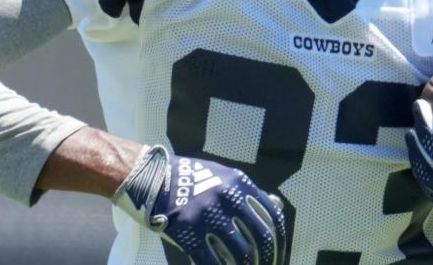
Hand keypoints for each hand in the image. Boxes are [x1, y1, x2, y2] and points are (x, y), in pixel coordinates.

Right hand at [113, 145, 286, 264]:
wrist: (152, 178)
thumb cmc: (192, 179)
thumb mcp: (224, 177)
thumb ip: (250, 193)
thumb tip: (277, 206)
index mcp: (240, 183)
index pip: (272, 217)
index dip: (280, 242)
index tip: (278, 257)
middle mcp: (228, 197)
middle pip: (261, 238)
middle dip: (268, 259)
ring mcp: (208, 215)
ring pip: (241, 253)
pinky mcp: (189, 231)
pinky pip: (212, 261)